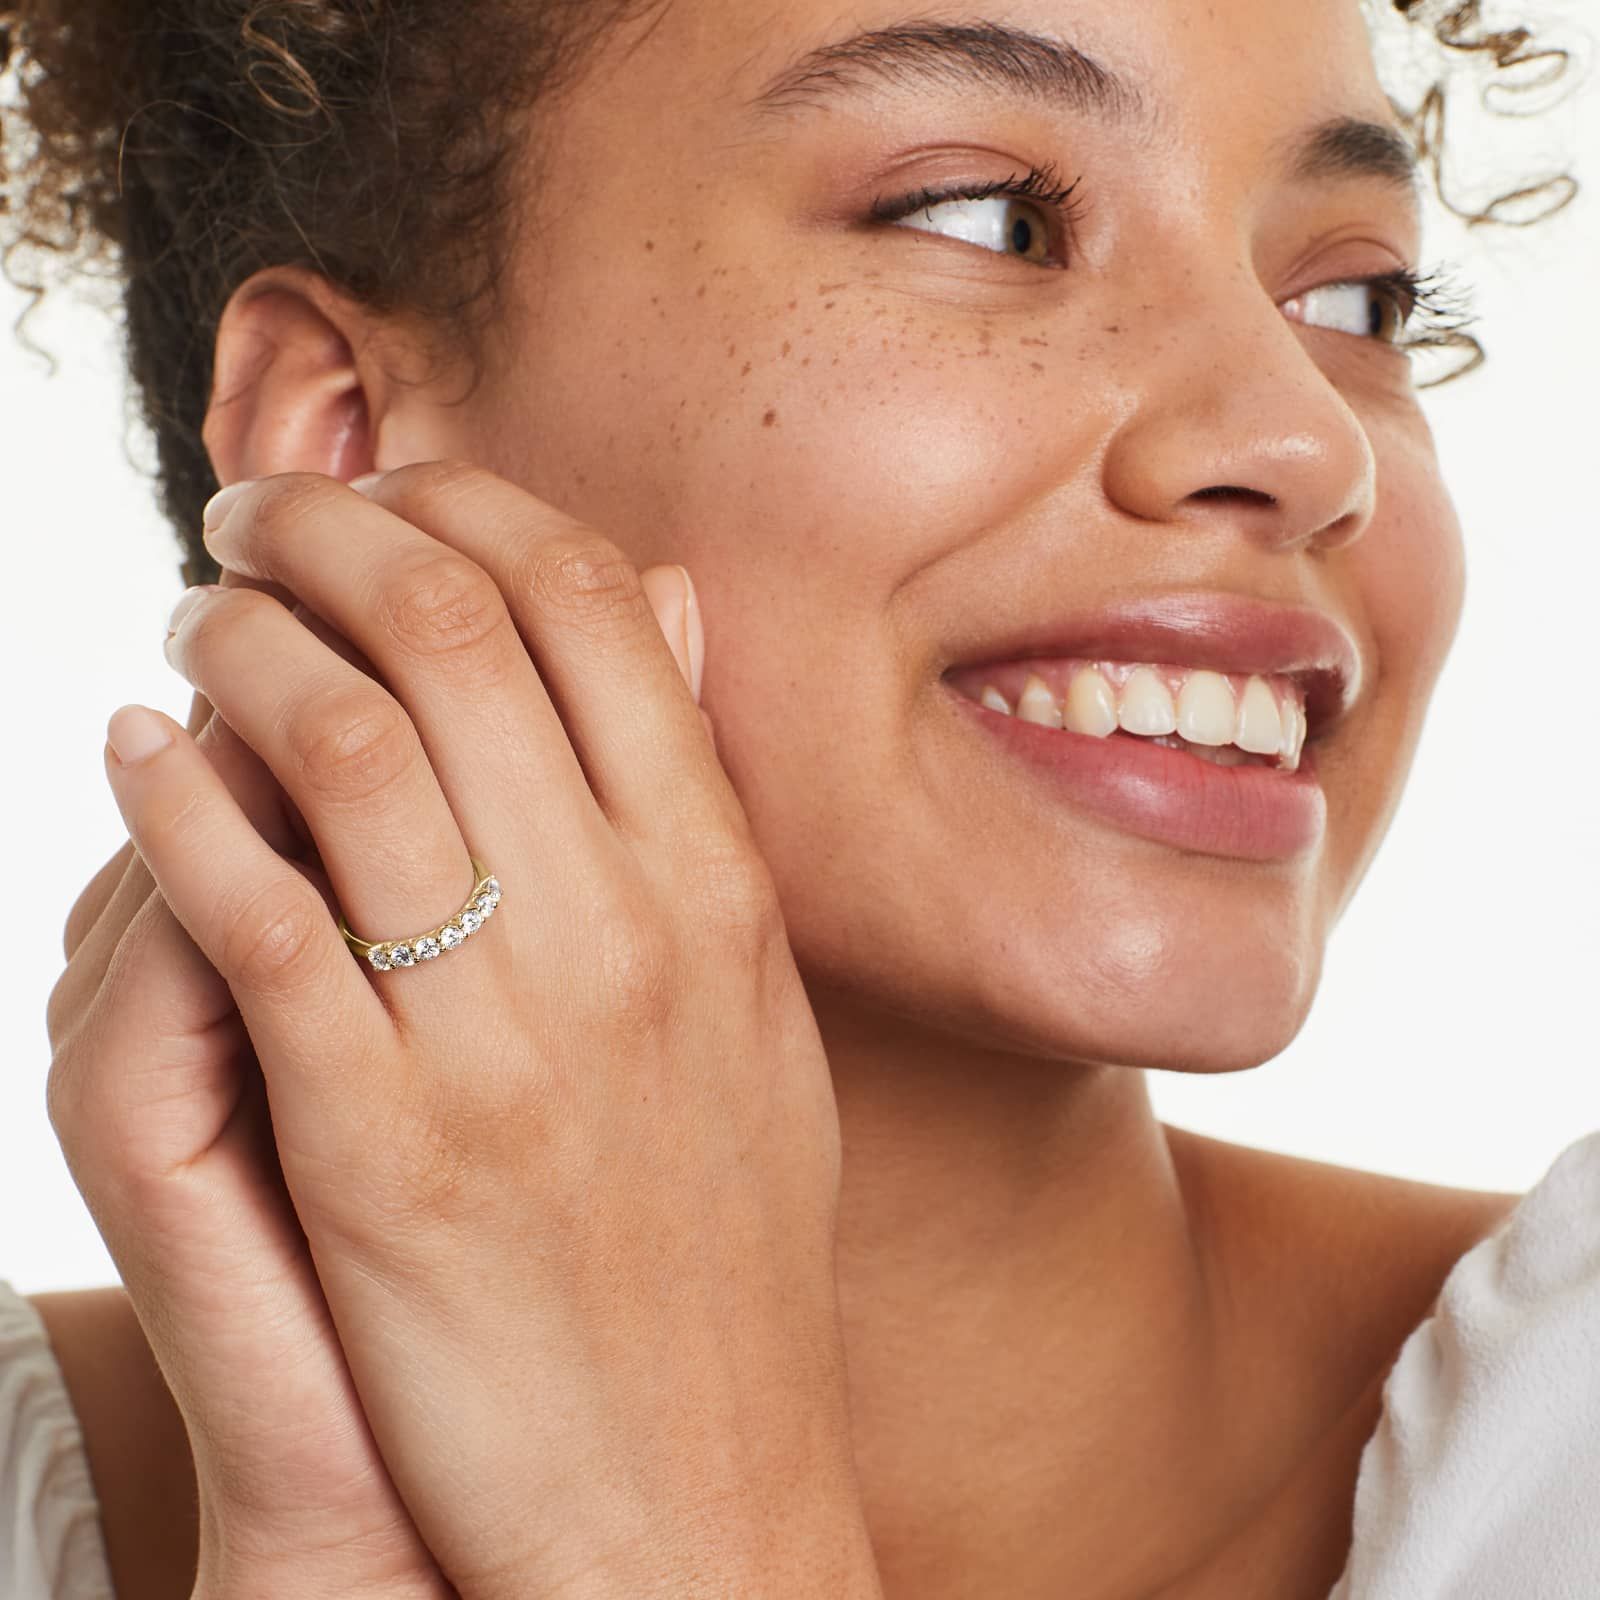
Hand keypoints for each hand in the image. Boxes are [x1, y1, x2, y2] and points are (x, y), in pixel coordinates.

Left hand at [99, 462, 882, 1599]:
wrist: (693, 1484)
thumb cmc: (725, 1244)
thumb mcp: (755, 1016)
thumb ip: (705, 810)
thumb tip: (666, 609)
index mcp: (724, 886)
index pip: (595, 604)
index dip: (474, 503)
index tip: (395, 493)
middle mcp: (628, 929)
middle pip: (457, 628)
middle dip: (333, 528)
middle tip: (259, 519)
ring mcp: (504, 1031)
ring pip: (345, 741)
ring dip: (246, 642)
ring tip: (200, 623)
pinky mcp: (382, 1142)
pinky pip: (256, 912)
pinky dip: (176, 802)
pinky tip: (137, 753)